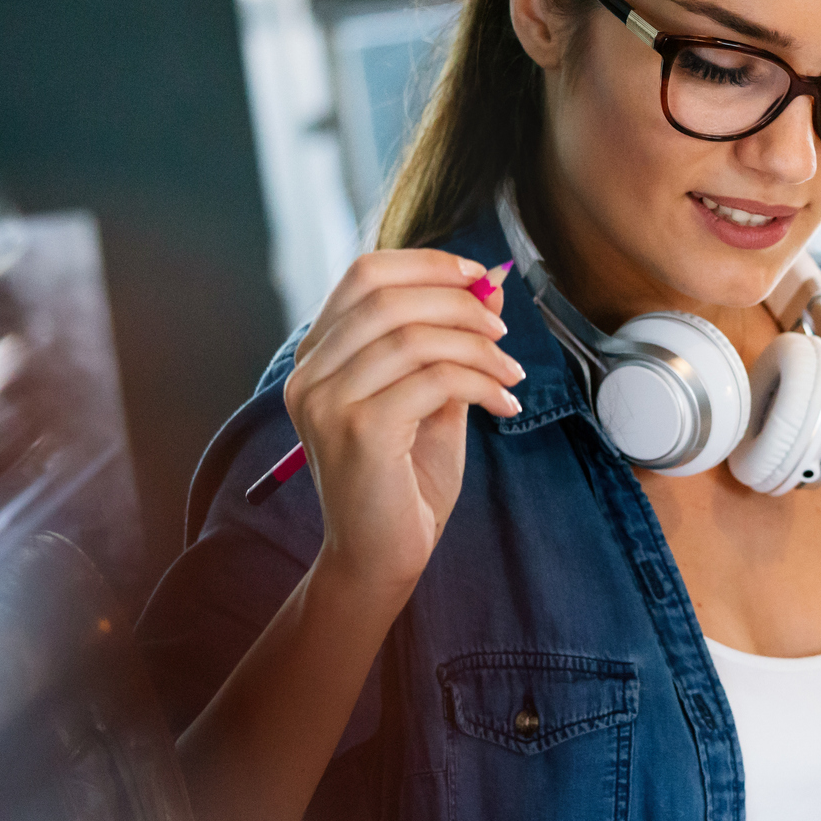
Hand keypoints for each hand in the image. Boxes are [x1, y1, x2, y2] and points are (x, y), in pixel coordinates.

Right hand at [282, 250, 522, 596]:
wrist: (381, 556)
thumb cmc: (405, 480)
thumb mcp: (431, 399)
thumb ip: (450, 343)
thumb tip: (490, 287)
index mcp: (317, 356)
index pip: (364, 274)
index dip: (428, 265)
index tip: (481, 278)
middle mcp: (309, 374)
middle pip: (388, 297)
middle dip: (459, 305)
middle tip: (504, 331)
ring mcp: (326, 401)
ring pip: (414, 337)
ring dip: (478, 349)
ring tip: (511, 375)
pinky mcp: (358, 430)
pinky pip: (432, 380)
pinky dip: (480, 383)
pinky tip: (504, 404)